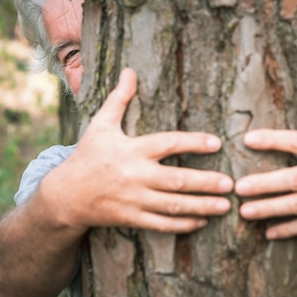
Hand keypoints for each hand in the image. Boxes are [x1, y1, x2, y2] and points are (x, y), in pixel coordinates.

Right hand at [44, 68, 233, 233]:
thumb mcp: (101, 125)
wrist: (65, 196)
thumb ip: (119, 99)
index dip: (194, 143)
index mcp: (131, 150)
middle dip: (205, 183)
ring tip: (225, 206)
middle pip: (176, 180)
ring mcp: (133, 200)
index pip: (168, 143)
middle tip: (231, 184)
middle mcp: (135, 175)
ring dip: (201, 207)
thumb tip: (130, 71)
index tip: (217, 144)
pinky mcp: (131, 218)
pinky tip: (202, 222)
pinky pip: (160, 224)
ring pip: (172, 206)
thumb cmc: (87, 156)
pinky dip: (182, 225)